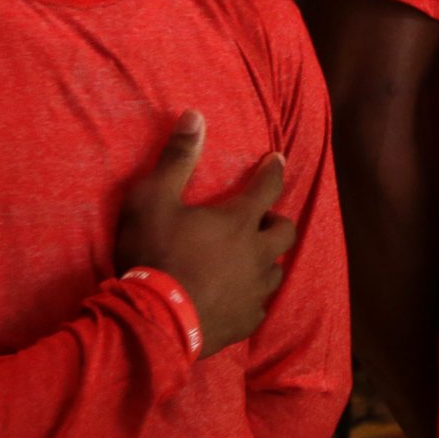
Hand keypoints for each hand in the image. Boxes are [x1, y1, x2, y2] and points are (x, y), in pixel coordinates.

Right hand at [114, 110, 296, 357]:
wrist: (153, 322)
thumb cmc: (153, 255)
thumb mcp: (153, 199)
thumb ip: (177, 158)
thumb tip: (195, 115)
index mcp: (239, 221)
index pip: (268, 186)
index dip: (273, 169)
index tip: (276, 159)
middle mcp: (257, 254)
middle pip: (285, 230)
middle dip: (275, 220)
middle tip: (256, 219)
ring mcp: (254, 291)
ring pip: (275, 270)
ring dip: (265, 259)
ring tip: (246, 258)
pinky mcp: (246, 322)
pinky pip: (258, 305)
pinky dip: (250, 296)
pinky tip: (235, 296)